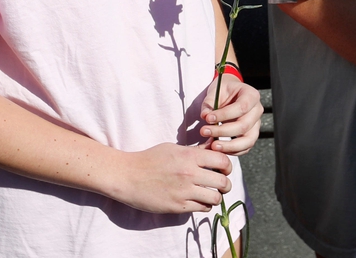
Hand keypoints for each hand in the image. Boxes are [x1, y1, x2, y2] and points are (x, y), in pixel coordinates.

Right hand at [108, 143, 232, 213]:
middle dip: (225, 184)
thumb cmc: (150, 159)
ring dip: (215, 197)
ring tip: (209, 194)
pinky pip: (203, 209)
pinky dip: (204, 205)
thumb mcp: (172, 148)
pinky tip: (197, 200)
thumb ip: (195, 151)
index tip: (223, 169)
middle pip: (223, 182)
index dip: (227, 166)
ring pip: (216, 198)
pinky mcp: (178, 206)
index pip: (223, 161)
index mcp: (189, 156)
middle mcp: (190, 174)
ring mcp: (184, 192)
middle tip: (220, 184)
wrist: (128, 176)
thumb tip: (214, 147)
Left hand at [200, 75, 261, 154]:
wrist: (230, 94)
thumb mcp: (215, 91)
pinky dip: (232, 151)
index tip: (208, 118)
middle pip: (244, 126)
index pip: (242, 107)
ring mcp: (256, 125)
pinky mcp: (252, 135)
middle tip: (204, 132)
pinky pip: (245, 147)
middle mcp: (257, 111)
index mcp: (251, 95)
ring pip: (248, 140)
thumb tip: (205, 116)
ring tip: (213, 146)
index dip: (225, 115)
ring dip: (229, 146)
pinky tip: (218, 149)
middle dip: (222, 131)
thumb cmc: (223, 91)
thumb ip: (209, 103)